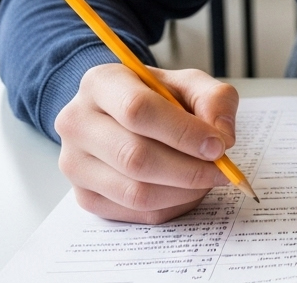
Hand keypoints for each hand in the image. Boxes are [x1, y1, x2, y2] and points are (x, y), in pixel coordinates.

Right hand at [54, 64, 238, 223]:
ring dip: (183, 192)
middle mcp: (77, 122)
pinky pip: (135, 212)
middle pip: (135, 157)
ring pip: (135, 192)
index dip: (183, 132)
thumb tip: (222, 136)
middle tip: (221, 170)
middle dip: (189, 169)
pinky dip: (171, 206)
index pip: (138, 110)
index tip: (218, 145)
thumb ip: (214, 100)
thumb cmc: (159, 98)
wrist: (123, 116)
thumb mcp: (190, 84)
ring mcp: (74, 163)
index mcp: (101, 83)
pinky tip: (186, 190)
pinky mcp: (84, 196)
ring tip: (207, 179)